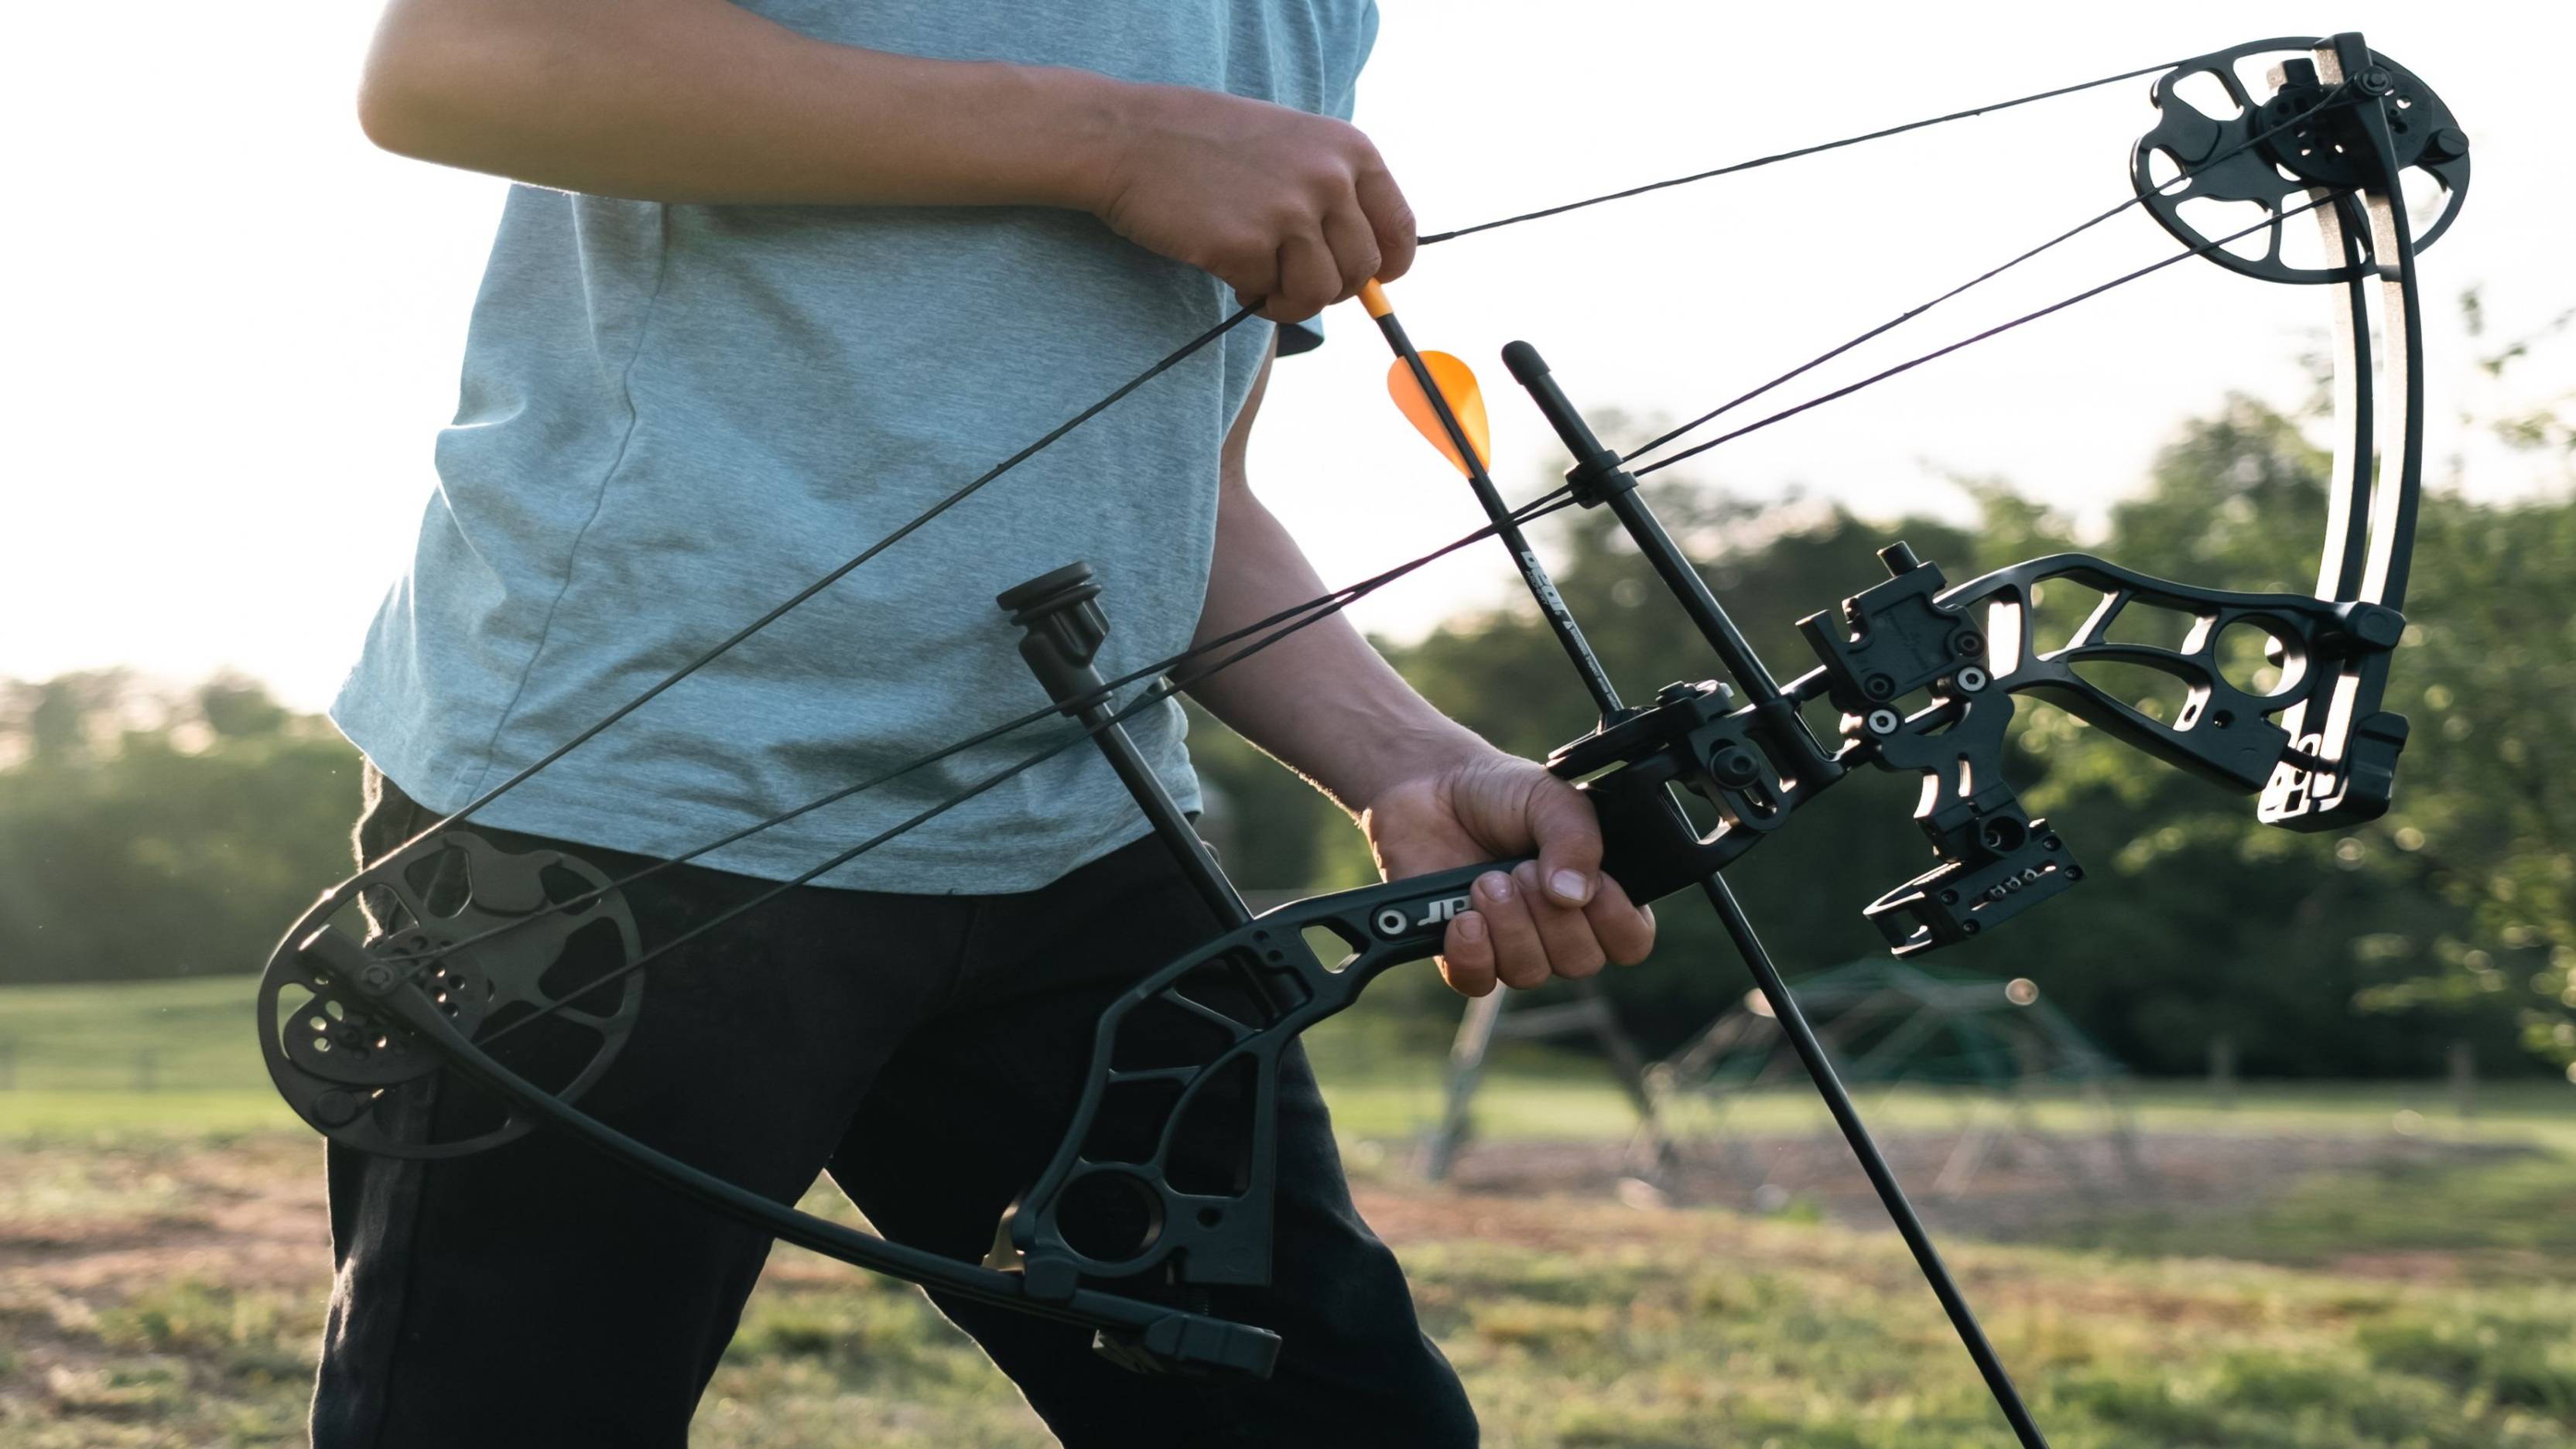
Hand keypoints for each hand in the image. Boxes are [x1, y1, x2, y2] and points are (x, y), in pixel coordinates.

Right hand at [1089, 82, 1416, 323]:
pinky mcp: (1246, 245)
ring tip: (1261, 283)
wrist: (1131, 137)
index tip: (1363, 279)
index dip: (1385, 267)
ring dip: (1291, 302)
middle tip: (1290, 279)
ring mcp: (1288, 212)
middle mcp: (1328, 178)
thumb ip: (1333, 191)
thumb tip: (1371, 268)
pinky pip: (1269, 297)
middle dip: (1330, 288)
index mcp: (1349, 149)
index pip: (1400, 230)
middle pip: (1362, 270)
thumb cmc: (1208, 144)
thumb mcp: (1291, 145)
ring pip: (1321, 293)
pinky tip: (1226, 268)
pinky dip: (1250, 295)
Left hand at [1361, 752, 1655, 996]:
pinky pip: (1478, 982)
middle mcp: (1558, 927)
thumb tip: (1575, 894)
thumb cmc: (1498, 793)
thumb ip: (1576, 838)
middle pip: (1580, 962)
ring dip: (1509, 924)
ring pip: (1530, 972)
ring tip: (1486, 880)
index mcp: (1596, 892)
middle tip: (1521, 868)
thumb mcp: (1550, 797)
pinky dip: (1473, 954)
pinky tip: (1464, 919)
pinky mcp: (1464, 952)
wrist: (1430, 788)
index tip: (1595, 883)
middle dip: (1550, 914)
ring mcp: (1511, 943)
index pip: (1631, 942)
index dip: (1615, 921)